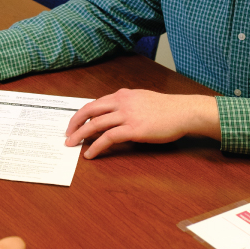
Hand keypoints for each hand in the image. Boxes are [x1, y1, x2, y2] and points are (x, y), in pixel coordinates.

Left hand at [64, 89, 219, 158]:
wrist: (183, 112)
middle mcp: (121, 102)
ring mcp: (127, 115)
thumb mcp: (141, 100)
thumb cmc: (165, 109)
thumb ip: (125, 105)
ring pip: (95, 124)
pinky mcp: (133, 129)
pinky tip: (90, 154)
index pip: (94, 103)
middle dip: (74, 123)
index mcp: (122, 95)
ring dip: (80, 135)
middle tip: (66, 134)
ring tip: (71, 145)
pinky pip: (108, 138)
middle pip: (89, 111)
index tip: (73, 124)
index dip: (81, 114)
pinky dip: (96, 146)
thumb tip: (111, 117)